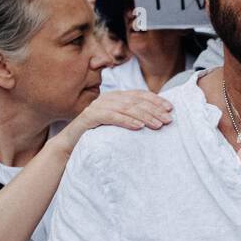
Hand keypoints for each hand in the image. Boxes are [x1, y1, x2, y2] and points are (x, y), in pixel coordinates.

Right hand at [52, 90, 172, 155]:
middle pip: (135, 101)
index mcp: (116, 97)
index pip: (139, 95)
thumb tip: (157, 120)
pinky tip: (138, 127)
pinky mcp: (89, 116)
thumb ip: (132, 118)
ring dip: (144, 116)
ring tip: (157, 125)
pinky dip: (126, 120)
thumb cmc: (97, 136)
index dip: (155, 100)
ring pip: (125, 108)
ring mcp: (97, 106)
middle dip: (154, 110)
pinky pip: (111, 116)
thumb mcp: (118, 125)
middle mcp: (107, 98)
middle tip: (168, 120)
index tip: (170, 109)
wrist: (70, 145)